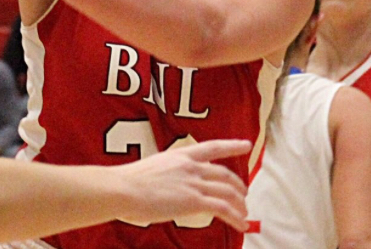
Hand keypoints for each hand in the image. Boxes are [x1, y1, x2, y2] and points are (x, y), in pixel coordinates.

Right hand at [115, 139, 250, 231]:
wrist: (123, 189)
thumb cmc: (130, 182)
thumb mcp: (154, 169)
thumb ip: (169, 175)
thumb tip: (172, 187)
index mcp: (180, 156)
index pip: (212, 147)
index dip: (232, 146)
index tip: (246, 145)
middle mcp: (190, 167)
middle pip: (225, 174)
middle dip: (239, 186)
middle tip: (243, 195)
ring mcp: (193, 183)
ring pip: (229, 192)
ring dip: (240, 205)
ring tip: (243, 215)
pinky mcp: (194, 201)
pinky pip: (224, 209)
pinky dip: (236, 218)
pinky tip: (241, 225)